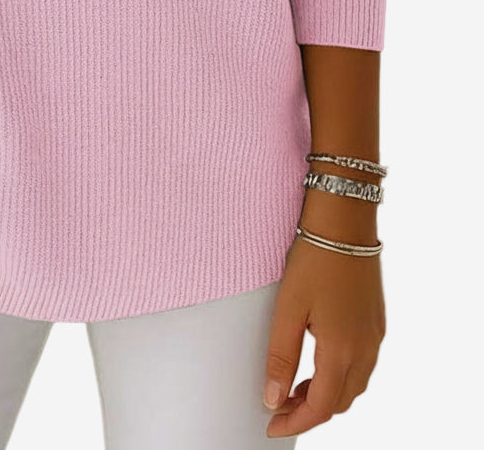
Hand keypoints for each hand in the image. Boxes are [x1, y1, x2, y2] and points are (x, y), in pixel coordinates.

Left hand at [262, 235, 385, 437]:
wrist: (345, 223)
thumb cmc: (315, 259)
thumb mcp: (288, 308)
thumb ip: (281, 356)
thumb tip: (272, 398)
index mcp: (343, 349)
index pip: (322, 406)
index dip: (297, 421)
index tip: (273, 426)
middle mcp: (366, 348)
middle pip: (342, 401)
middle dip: (311, 411)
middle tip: (279, 407)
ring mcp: (375, 335)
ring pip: (355, 385)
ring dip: (327, 395)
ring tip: (294, 389)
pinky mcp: (376, 321)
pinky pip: (362, 364)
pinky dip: (340, 376)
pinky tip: (319, 364)